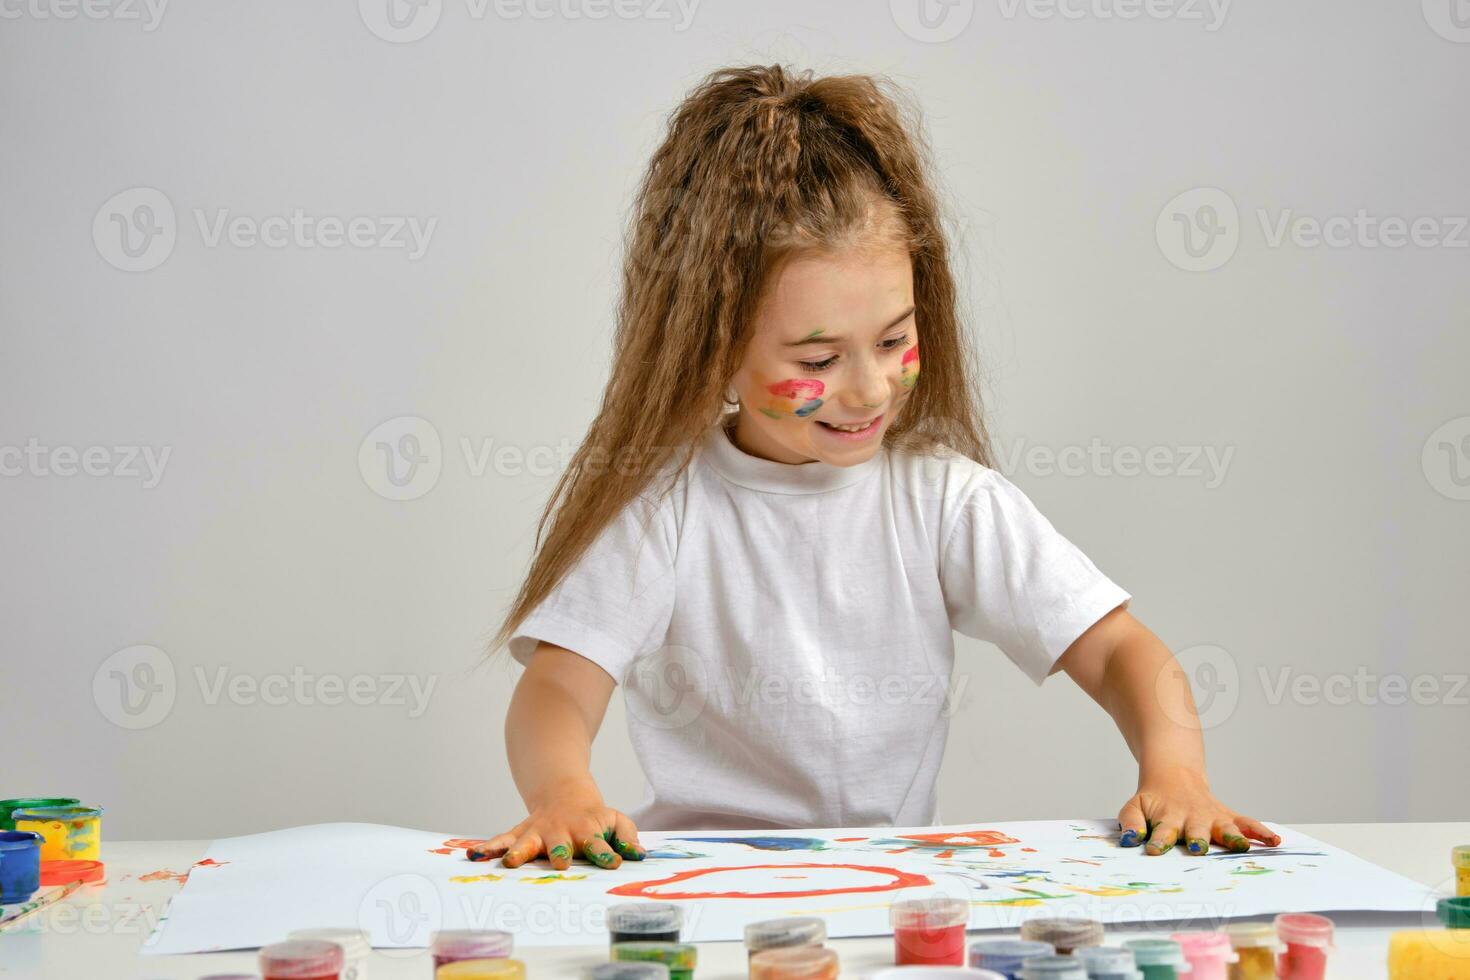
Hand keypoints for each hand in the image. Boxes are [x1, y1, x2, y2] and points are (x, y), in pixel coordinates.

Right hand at [471, 780, 646, 870]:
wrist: (562, 791)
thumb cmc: (593, 815)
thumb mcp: (615, 819)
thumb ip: (627, 837)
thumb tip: (638, 855)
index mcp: (586, 830)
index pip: (598, 844)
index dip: (606, 853)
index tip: (614, 863)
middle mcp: (560, 832)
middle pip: (559, 843)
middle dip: (559, 852)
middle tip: (560, 862)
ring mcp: (537, 832)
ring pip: (526, 842)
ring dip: (519, 852)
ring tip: (509, 863)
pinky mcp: (520, 833)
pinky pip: (502, 840)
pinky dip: (489, 847)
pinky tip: (475, 856)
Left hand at [1117, 766, 1280, 855]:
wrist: (1174, 777)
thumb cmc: (1154, 801)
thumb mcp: (1134, 807)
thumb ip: (1130, 823)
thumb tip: (1130, 840)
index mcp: (1169, 819)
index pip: (1162, 831)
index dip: (1158, 840)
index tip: (1154, 849)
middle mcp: (1194, 819)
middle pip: (1197, 831)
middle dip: (1198, 840)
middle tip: (1198, 848)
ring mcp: (1214, 818)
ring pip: (1226, 828)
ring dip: (1233, 837)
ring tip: (1243, 847)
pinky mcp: (1230, 818)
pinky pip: (1248, 823)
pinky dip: (1261, 832)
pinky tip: (1274, 841)